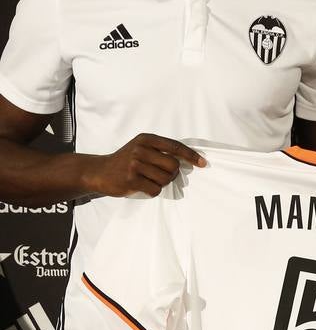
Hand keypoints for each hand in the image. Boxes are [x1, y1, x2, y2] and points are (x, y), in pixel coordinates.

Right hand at [83, 133, 204, 197]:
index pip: (175, 146)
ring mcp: (135, 164)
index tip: (203, 163)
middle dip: (172, 173)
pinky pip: (155, 189)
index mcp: (146, 139)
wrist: (99, 171)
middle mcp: (140, 149)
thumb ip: (161, 150)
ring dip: (162, 183)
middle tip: (161, 174)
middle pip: (173, 165)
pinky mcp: (131, 180)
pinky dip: (153, 191)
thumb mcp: (141, 147)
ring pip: (166, 179)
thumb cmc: (126, 160)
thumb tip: (189, 160)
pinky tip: (143, 186)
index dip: (191, 155)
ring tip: (149, 179)